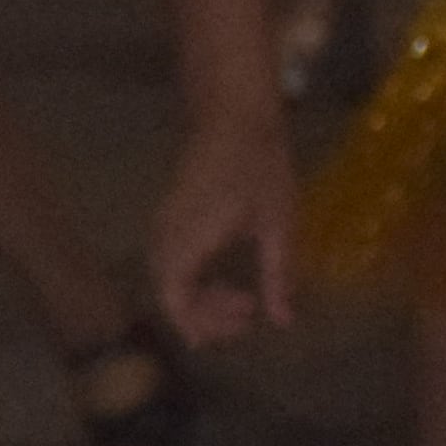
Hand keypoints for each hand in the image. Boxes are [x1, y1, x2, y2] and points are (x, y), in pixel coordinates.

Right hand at [149, 115, 298, 347]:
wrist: (232, 117)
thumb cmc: (260, 167)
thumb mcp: (278, 224)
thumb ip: (276, 276)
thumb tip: (281, 321)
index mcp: (190, 239)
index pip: (173, 295)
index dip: (197, 322)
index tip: (239, 328)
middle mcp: (168, 234)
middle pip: (168, 289)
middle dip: (204, 313)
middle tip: (250, 313)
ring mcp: (164, 222)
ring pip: (167, 275)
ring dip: (199, 296)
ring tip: (242, 299)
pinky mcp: (170, 214)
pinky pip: (170, 258)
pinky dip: (194, 278)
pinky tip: (224, 275)